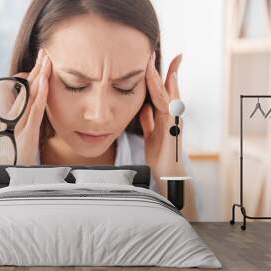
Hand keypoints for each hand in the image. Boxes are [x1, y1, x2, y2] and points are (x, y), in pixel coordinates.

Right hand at [0, 49, 51, 164]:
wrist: (13, 175)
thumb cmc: (18, 156)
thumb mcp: (24, 135)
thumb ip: (28, 120)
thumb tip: (36, 107)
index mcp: (17, 115)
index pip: (27, 91)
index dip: (35, 75)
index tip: (43, 60)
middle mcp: (17, 116)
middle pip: (28, 89)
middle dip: (38, 69)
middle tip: (45, 52)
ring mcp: (21, 123)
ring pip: (31, 96)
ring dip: (39, 77)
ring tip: (46, 60)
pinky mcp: (27, 132)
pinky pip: (34, 110)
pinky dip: (40, 95)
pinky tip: (44, 82)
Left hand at [140, 51, 182, 171]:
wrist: (166, 172)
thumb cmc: (160, 153)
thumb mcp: (150, 132)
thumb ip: (148, 118)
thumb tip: (144, 106)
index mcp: (164, 114)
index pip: (162, 90)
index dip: (159, 74)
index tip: (153, 58)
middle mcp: (171, 114)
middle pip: (167, 87)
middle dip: (162, 69)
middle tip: (156, 50)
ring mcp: (173, 120)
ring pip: (167, 95)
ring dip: (161, 77)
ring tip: (154, 62)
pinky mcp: (171, 128)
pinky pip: (169, 108)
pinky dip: (168, 94)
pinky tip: (168, 82)